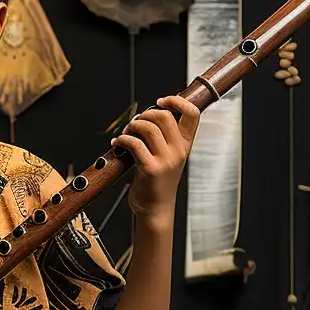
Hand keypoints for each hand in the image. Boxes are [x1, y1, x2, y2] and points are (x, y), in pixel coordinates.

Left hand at [121, 96, 201, 219]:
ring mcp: (165, 161)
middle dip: (145, 114)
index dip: (177, 100)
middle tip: (136, 123)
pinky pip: (134, 143)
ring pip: (147, 127)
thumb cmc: (158, 182)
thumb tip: (150, 113)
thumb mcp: (169, 157)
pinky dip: (122, 139)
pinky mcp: (150, 169)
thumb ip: (165, 136)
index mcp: (185, 145)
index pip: (192, 114)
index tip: (162, 101)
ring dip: (132, 126)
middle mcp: (178, 152)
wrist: (155, 209)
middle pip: (164, 116)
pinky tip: (118, 143)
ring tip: (127, 134)